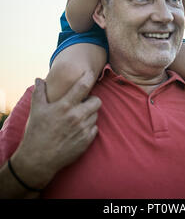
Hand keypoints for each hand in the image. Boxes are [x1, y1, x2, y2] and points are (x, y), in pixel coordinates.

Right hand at [11, 71, 101, 189]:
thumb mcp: (36, 110)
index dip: (89, 77)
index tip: (90, 75)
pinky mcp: (86, 141)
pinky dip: (90, 127)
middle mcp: (77, 116)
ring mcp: (83, 129)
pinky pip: (95, 129)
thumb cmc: (36, 132)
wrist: (38, 160)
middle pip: (97, 101)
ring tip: (79, 116)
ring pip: (96, 115)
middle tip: (83, 102)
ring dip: (90, 113)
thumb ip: (39, 92)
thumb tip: (39, 79)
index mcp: (65, 106)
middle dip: (92, 99)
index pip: (84, 86)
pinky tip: (79, 128)